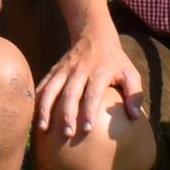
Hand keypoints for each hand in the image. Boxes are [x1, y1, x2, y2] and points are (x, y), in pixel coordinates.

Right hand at [33, 26, 144, 146]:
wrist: (94, 35)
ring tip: (43, 128)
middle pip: (70, 94)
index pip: (92, 93)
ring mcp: (64, 70)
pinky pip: (42, 86)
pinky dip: (36, 101)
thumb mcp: (131, 72)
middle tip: (67, 134)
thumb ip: (134, 94)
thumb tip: (135, 117)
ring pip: (52, 90)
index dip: (89, 111)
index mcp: (99, 72)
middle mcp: (79, 71)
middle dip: (67, 114)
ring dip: (46, 109)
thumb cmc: (115, 61)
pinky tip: (33, 116)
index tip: (87, 129)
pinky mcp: (54, 71)